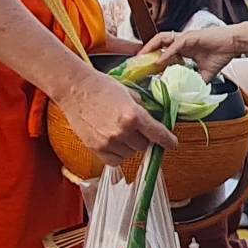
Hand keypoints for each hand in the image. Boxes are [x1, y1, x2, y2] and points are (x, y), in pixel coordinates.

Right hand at [55, 69, 176, 166]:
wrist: (75, 89)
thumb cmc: (101, 86)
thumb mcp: (129, 93)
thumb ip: (142, 109)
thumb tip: (152, 121)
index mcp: (134, 115)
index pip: (158, 134)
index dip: (168, 141)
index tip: (172, 144)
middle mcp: (123, 131)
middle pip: (144, 145)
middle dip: (143, 138)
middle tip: (135, 128)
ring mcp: (109, 142)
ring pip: (130, 153)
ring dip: (130, 146)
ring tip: (120, 131)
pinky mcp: (96, 148)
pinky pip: (115, 160)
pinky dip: (118, 154)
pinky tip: (114, 143)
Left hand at [143, 25, 239, 80]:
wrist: (234, 44)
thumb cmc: (222, 54)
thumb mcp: (206, 73)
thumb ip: (196, 81)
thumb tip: (191, 94)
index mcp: (183, 48)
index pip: (163, 51)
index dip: (153, 58)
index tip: (144, 69)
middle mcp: (181, 41)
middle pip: (158, 43)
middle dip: (146, 51)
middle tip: (137, 62)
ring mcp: (185, 38)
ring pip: (162, 39)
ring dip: (151, 48)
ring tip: (142, 58)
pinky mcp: (191, 37)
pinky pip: (175, 45)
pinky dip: (166, 53)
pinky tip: (160, 61)